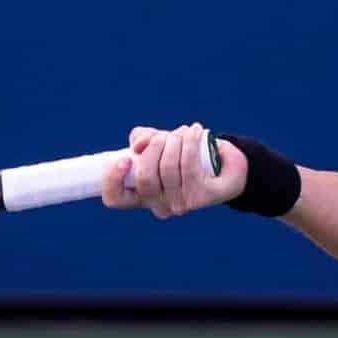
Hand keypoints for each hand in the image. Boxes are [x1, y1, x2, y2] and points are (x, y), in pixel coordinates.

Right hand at [99, 123, 248, 217]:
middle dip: (154, 147)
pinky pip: (190, 167)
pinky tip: (196, 131)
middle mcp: (159, 205)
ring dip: (175, 141)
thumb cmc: (185, 153)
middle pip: (145, 178)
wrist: (226, 163)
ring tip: (184, 132)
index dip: (112, 180)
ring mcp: (181, 205)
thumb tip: (138, 146)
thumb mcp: (157, 142)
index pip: (115, 198)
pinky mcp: (202, 198)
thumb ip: (141, 139)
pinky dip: (191, 142)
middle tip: (167, 136)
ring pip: (168, 169)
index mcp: (141, 195)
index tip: (123, 158)